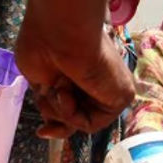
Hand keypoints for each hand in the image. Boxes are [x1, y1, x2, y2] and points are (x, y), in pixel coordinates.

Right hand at [14, 6, 134, 137]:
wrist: (59, 31)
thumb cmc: (43, 44)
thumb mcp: (39, 79)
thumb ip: (49, 102)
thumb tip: (50, 126)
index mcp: (81, 71)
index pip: (74, 104)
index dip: (57, 120)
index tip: (42, 131)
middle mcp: (99, 81)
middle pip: (79, 116)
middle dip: (58, 121)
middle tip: (44, 126)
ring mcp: (111, 89)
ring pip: (83, 120)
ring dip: (60, 110)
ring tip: (56, 87)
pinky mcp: (122, 96)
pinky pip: (94, 122)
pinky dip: (74, 115)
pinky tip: (66, 94)